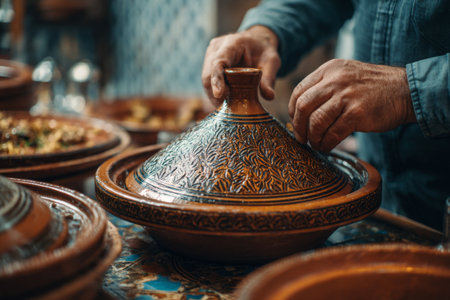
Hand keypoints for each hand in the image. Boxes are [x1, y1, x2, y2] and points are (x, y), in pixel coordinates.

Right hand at [202, 26, 280, 105]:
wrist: (256, 41)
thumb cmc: (263, 50)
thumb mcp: (271, 62)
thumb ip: (269, 78)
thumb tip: (269, 97)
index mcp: (232, 43)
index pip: (219, 62)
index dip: (217, 79)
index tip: (219, 95)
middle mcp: (217, 48)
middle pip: (208, 74)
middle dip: (214, 93)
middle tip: (225, 109)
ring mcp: (211, 55)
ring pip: (206, 80)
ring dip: (213, 96)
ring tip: (225, 108)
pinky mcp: (209, 64)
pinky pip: (208, 81)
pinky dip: (214, 93)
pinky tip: (223, 102)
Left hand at [288, 59, 416, 151]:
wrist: (405, 90)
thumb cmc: (372, 88)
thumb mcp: (345, 75)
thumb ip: (324, 87)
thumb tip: (300, 111)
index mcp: (329, 70)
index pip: (299, 91)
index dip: (293, 110)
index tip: (296, 122)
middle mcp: (335, 80)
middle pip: (303, 106)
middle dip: (298, 126)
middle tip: (301, 138)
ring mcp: (346, 96)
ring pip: (316, 121)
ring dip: (312, 137)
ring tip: (316, 144)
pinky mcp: (357, 112)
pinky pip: (332, 133)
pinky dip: (326, 143)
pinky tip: (327, 146)